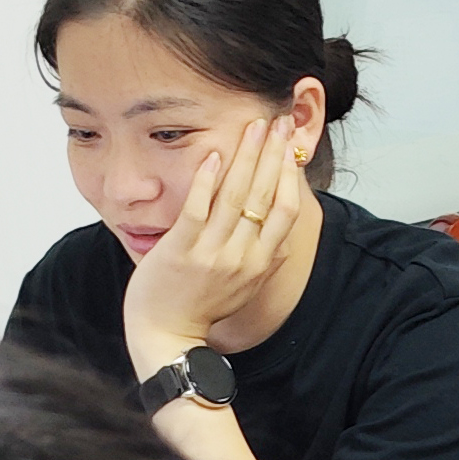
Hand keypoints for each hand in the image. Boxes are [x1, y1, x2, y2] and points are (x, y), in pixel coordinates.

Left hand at [120, 112, 311, 376]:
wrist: (167, 338)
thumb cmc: (201, 310)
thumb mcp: (245, 288)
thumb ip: (266, 260)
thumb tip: (284, 236)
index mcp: (260, 263)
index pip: (284, 211)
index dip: (289, 174)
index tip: (291, 144)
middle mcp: (242, 256)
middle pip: (265, 196)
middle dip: (273, 154)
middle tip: (279, 121)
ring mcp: (212, 253)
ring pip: (236, 197)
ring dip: (247, 157)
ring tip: (254, 127)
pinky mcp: (181, 250)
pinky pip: (198, 209)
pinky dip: (207, 180)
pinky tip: (214, 154)